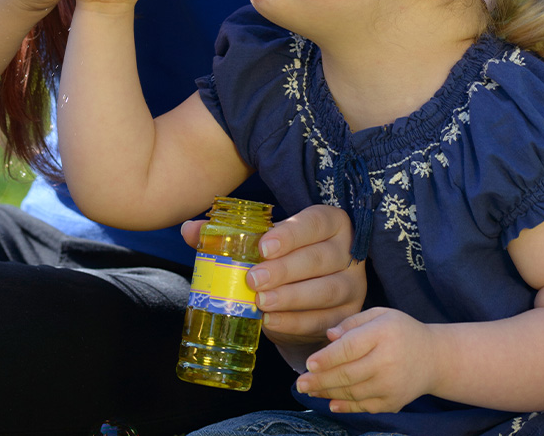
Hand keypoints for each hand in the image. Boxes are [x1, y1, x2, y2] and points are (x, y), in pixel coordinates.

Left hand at [182, 204, 365, 366]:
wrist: (311, 289)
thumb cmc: (284, 257)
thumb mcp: (262, 240)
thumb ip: (227, 233)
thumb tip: (190, 230)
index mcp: (331, 222)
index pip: (315, 222)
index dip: (291, 234)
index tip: (263, 246)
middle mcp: (348, 251)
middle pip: (321, 259)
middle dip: (286, 270)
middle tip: (253, 279)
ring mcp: (353, 285)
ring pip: (327, 291)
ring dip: (292, 298)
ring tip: (260, 302)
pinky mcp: (348, 315)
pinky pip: (324, 321)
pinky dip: (296, 323)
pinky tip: (272, 322)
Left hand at [296, 308, 437, 413]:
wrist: (433, 358)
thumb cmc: (400, 331)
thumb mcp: (380, 314)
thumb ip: (353, 322)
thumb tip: (329, 336)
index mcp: (383, 333)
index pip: (350, 348)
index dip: (328, 357)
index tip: (309, 363)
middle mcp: (388, 361)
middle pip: (348, 374)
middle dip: (320, 380)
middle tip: (300, 383)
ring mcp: (391, 385)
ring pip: (353, 392)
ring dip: (328, 393)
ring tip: (309, 390)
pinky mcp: (393, 402)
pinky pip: (364, 406)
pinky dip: (346, 406)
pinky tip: (330, 402)